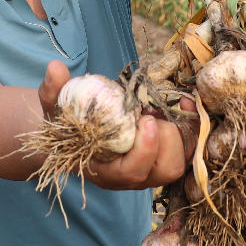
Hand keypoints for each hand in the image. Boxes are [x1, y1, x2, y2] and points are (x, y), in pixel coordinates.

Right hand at [37, 61, 195, 190]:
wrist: (78, 136)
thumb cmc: (66, 126)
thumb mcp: (54, 108)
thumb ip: (53, 91)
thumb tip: (55, 68)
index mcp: (108, 172)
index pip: (133, 172)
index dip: (145, 149)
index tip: (146, 120)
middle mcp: (134, 177)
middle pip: (166, 170)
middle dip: (167, 139)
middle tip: (151, 113)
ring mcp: (153, 169)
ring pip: (181, 161)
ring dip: (179, 133)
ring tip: (159, 110)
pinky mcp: (166, 157)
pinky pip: (189, 148)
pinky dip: (192, 126)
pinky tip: (184, 103)